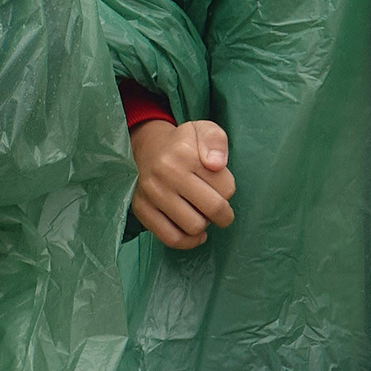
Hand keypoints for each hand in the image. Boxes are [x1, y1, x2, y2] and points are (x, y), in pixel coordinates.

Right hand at [129, 119, 236, 249]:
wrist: (146, 149)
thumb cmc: (182, 144)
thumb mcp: (203, 130)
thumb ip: (216, 141)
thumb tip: (216, 165)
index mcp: (184, 153)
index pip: (226, 187)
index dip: (228, 189)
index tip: (218, 184)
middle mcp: (165, 173)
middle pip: (213, 209)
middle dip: (224, 214)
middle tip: (218, 209)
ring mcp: (151, 193)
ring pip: (194, 226)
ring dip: (204, 225)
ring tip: (200, 213)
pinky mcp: (141, 209)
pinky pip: (172, 238)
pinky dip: (188, 241)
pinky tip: (194, 233)